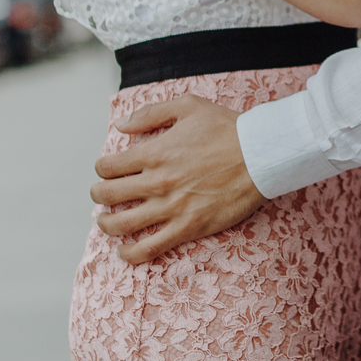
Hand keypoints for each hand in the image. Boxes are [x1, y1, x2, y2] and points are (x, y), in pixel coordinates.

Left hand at [91, 94, 266, 262]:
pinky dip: (130, 253)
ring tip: (107, 222)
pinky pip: (150, 247)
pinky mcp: (188, 227)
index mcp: (154, 153)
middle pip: (108, 195)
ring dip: (106, 224)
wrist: (261, 155)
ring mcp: (172, 207)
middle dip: (99, 194)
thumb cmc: (228, 128)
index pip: (108, 167)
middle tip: (102, 194)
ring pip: (121, 224)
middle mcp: (157, 182)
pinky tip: (124, 252)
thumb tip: (121, 125)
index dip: (102, 169)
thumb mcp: (188, 106)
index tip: (107, 170)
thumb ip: (151, 113)